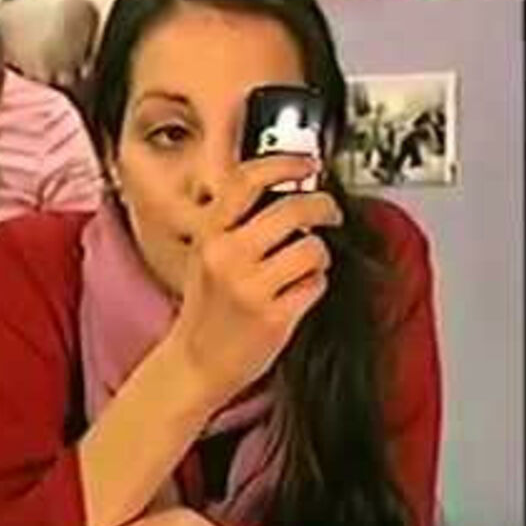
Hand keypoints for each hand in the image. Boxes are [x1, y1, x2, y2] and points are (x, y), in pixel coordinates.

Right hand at [168, 155, 342, 406]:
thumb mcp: (205, 255)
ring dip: (318, 256)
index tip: (308, 164)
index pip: (248, 180)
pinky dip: (314, 286)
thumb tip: (284, 188)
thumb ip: (234, 222)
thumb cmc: (206, 309)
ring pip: (313, 247)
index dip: (286, 164)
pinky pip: (316, 284)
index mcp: (209, 234)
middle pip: (295, 209)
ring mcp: (250, 287)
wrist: (196, 361)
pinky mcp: (273, 316)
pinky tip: (296, 295)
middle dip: (324, 207)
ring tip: (303, 266)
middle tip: (329, 213)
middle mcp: (226, 256)